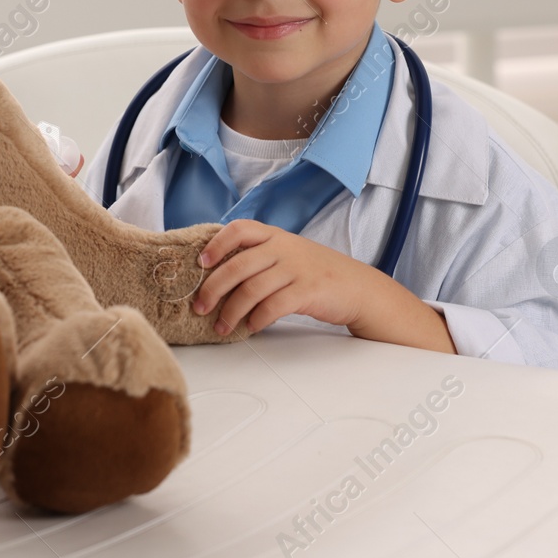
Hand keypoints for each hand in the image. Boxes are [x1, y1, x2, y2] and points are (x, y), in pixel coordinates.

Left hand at [192, 220, 369, 335]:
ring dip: (231, 312)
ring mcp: (297, 268)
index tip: (200, 263)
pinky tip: (250, 327)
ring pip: (251, 290)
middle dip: (212, 289)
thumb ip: (260, 256)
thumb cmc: (316, 272)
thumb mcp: (288, 253)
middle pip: (237, 265)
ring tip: (222, 326)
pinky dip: (257, 319)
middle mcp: (284, 248)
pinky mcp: (308, 291)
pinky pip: (273, 306)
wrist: (358, 287)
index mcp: (275, 236)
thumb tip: (218, 273)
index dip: (216, 244)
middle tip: (199, 307)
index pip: (239, 229)